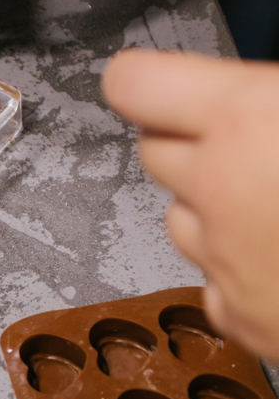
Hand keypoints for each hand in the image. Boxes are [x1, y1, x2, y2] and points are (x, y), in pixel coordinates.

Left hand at [102, 49, 278, 359]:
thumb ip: (268, 94)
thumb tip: (256, 92)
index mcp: (247, 119)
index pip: (134, 83)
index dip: (145, 81)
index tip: (155, 82)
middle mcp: (216, 189)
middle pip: (154, 151)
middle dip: (188, 143)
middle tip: (251, 144)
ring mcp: (221, 261)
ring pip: (177, 217)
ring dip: (208, 207)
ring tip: (278, 204)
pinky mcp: (238, 317)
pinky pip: (206, 278)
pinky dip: (231, 268)